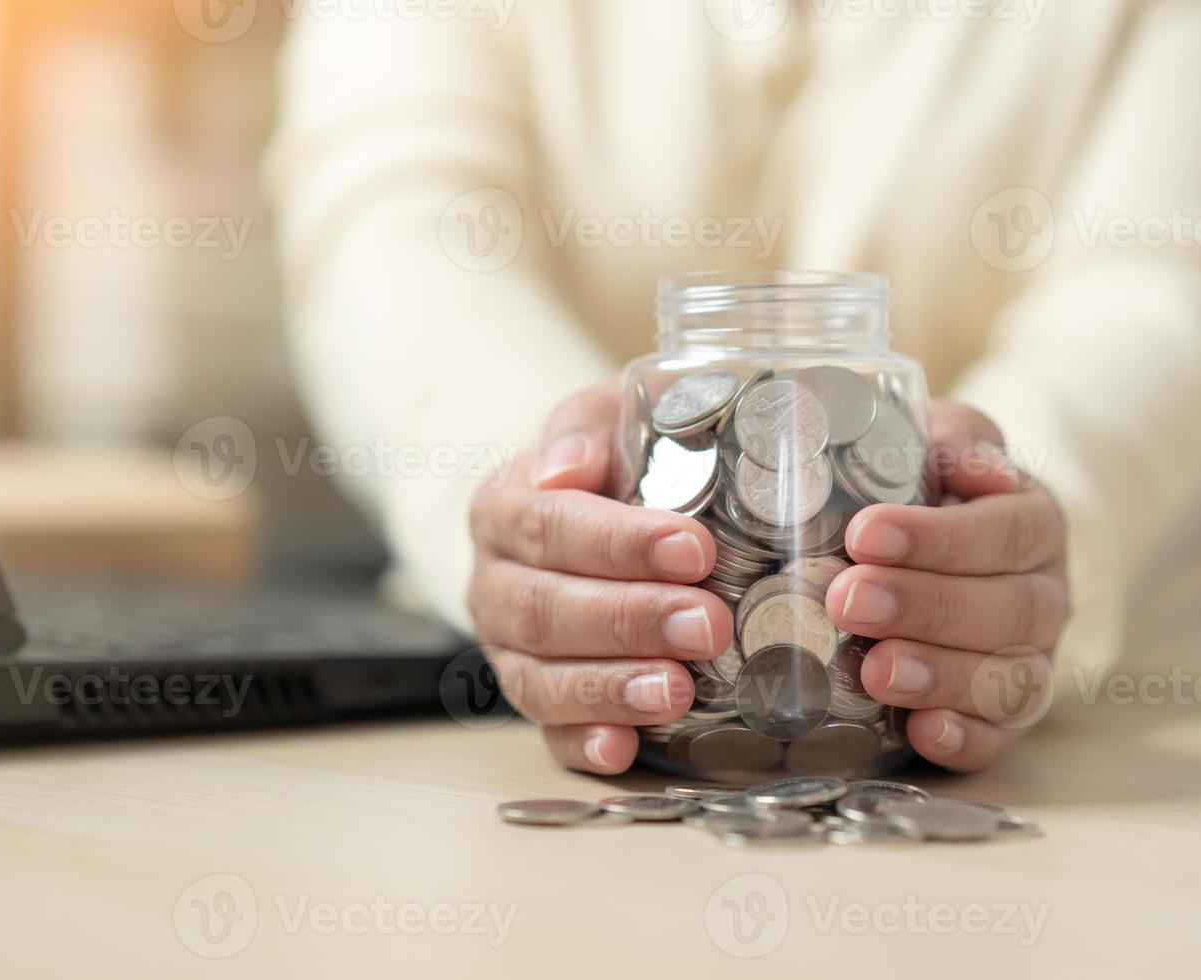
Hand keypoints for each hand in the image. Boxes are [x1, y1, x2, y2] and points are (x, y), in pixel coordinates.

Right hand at [466, 378, 734, 773]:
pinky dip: (583, 746)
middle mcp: (494, 583)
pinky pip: (546, 735)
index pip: (548, 525)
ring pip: (538, 679)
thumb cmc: (613, 459)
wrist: (589, 506)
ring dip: (610, 688)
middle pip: (543, 610)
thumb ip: (589, 423)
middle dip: (628, 620)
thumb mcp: (606, 414)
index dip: (619, 542)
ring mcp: (509, 650)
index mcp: (504, 508)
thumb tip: (568, 463)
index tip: (693, 548)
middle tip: (706, 624)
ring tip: (679, 691)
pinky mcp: (537, 701)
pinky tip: (624, 749)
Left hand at [828, 400, 1070, 770]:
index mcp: (1032, 521)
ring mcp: (1029, 659)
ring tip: (877, 670)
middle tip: (849, 600)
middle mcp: (1044, 595)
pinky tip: (923, 731)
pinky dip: (964, 738)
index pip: (1004, 530)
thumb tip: (959, 455)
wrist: (958, 546)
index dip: (938, 537)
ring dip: (942, 676)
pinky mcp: (1003, 716)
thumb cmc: (932, 492)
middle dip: (924, 607)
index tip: (865, 533)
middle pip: (1006, 609)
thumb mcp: (939, 445)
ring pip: (1009, 678)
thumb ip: (949, 437)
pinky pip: (998, 737)